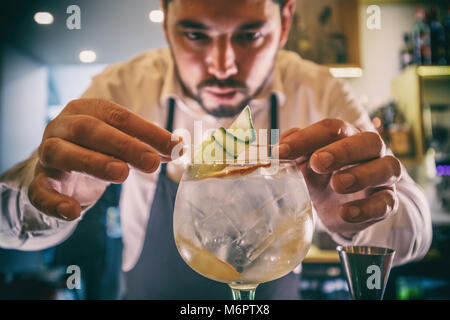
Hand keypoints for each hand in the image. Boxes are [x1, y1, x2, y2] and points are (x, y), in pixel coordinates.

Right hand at [28, 99, 180, 220]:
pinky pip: (39, 191)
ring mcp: (47, 153)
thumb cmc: (96, 150)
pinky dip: (54, 202)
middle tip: (150, 163)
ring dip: (93, 162)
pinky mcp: (38, 181)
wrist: (58, 170)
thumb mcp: (122, 145)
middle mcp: (63, 126)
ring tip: (122, 174)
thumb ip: (148, 146)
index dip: (147, 131)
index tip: (174, 146)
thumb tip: (179, 148)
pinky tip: (73, 212)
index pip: (118, 116)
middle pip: (90, 130)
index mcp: (86, 110)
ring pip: (63, 152)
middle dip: (123, 145)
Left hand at [276, 119, 401, 237]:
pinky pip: (386, 202)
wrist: (336, 209)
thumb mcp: (302, 164)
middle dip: (342, 151)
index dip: (306, 138)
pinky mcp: (386, 201)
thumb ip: (291, 153)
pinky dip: (367, 208)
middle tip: (317, 162)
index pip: (331, 128)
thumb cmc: (320, 177)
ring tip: (337, 184)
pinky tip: (347, 212)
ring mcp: (382, 176)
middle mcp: (369, 151)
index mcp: (346, 136)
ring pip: (387, 167)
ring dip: (361, 175)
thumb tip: (278, 147)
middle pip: (367, 141)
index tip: (280, 153)